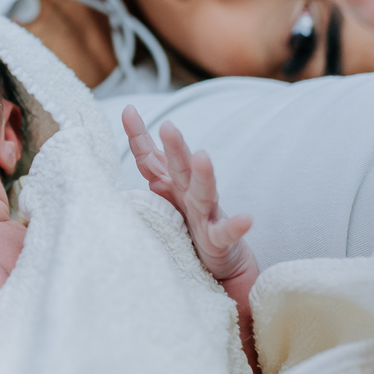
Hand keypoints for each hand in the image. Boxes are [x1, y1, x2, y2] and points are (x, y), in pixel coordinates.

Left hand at [122, 106, 255, 280]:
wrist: (223, 263)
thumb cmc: (192, 230)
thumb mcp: (170, 205)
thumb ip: (159, 184)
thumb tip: (144, 168)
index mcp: (173, 186)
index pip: (152, 159)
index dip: (139, 136)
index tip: (128, 110)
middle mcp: (190, 195)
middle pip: (180, 168)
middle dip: (174, 146)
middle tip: (167, 126)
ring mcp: (206, 216)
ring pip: (204, 193)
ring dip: (204, 175)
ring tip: (203, 157)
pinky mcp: (220, 240)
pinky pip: (227, 232)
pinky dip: (236, 225)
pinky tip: (245, 218)